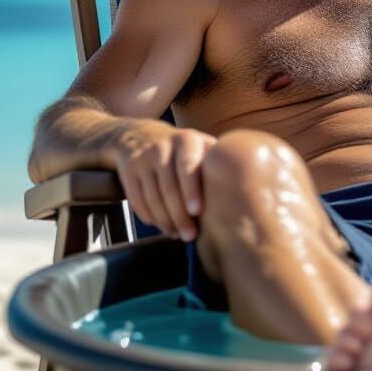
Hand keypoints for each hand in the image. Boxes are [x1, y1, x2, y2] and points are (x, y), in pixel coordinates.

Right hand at [110, 122, 216, 239]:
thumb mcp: (201, 145)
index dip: (191, 189)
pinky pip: (137, 200)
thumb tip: (243, 189)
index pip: (187, 166)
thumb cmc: (183, 149)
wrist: (141, 135)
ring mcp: (143, 159)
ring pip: (152, 197)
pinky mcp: (128, 171)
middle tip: (190, 235)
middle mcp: (162, 147)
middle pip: (169, 187)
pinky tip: (162, 226)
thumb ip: (217, 162)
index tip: (196, 211)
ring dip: (165, 220)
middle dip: (179, 215)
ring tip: (178, 234)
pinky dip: (150, 217)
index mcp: (186, 140)